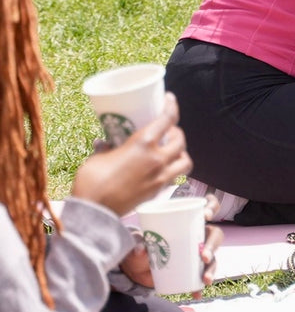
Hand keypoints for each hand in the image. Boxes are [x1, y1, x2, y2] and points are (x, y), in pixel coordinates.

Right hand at [71, 93, 191, 217]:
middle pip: (181, 139)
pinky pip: (175, 176)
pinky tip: (162, 168)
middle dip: (176, 132)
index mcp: (143, 144)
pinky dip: (174, 169)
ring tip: (170, 150)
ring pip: (185, 160)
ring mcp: (161, 176)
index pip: (167, 119)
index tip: (169, 98)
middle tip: (167, 130)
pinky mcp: (158, 191)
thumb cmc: (91, 182)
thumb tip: (105, 143)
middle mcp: (157, 159)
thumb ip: (107, 148)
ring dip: (181, 152)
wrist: (94, 212)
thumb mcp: (98, 157)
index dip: (171, 106)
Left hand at [119, 194, 224, 293]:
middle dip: (212, 245)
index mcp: (188, 221)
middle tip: (203, 256)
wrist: (136, 269)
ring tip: (205, 279)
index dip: (212, 208)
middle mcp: (197, 236)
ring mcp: (197, 253)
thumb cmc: (142, 246)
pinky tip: (196, 292)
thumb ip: (138, 243)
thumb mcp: (138, 241)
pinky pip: (203, 277)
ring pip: (213, 257)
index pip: (208, 207)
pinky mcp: (194, 270)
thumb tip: (141, 250)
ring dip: (212, 268)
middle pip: (215, 235)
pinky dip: (200, 286)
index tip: (206, 216)